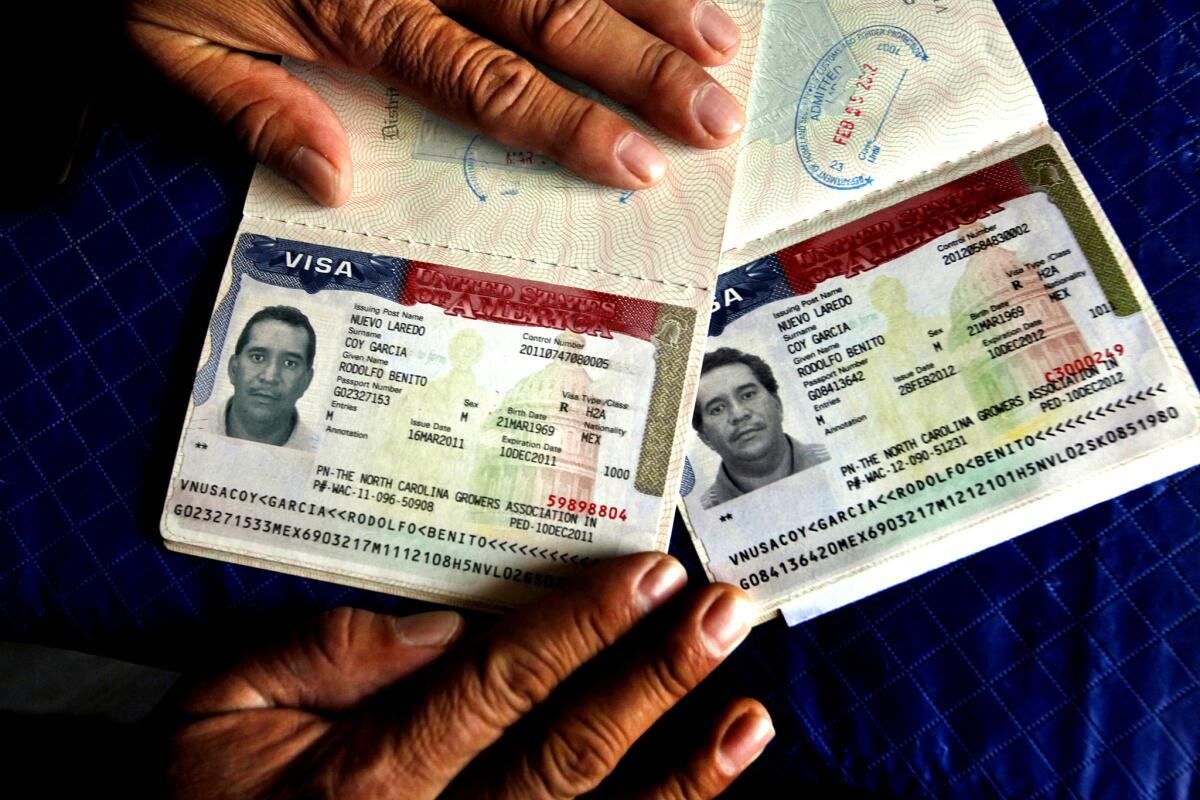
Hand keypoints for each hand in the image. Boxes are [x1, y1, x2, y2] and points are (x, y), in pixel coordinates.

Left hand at [125, 0, 744, 205]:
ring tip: (722, 38)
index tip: (638, 162)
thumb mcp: (168, 37)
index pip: (483, 76)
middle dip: (641, 64)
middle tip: (718, 111)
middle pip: (548, 7)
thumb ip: (256, 110)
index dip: (567, 121)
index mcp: (356, 4)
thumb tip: (335, 182)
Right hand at [167, 553, 771, 798]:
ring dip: (678, 772)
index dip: (579, 628)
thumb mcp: (218, 706)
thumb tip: (440, 627)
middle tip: (721, 615)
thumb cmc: (202, 795)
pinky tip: (702, 789)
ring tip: (748, 718)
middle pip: (564, 753)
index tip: (649, 574)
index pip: (496, 685)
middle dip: (650, 680)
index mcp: (364, 775)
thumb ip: (321, 654)